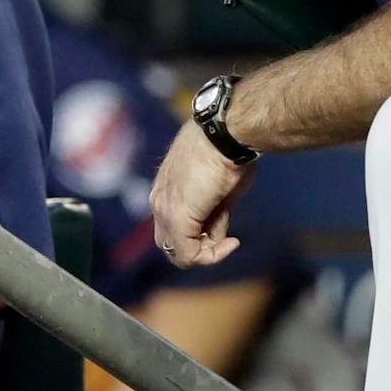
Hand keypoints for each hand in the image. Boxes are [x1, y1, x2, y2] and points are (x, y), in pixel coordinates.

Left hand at [149, 118, 254, 269]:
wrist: (226, 134)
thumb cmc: (228, 153)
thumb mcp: (220, 191)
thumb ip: (212, 213)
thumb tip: (216, 232)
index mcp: (166, 190)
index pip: (173, 227)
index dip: (201, 236)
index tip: (226, 227)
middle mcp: (159, 200)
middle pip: (171, 243)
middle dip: (199, 247)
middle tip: (226, 237)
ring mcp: (164, 209)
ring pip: (178, 252)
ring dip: (207, 253)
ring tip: (230, 234)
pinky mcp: (176, 217)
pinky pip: (189, 254)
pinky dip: (211, 256)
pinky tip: (231, 243)